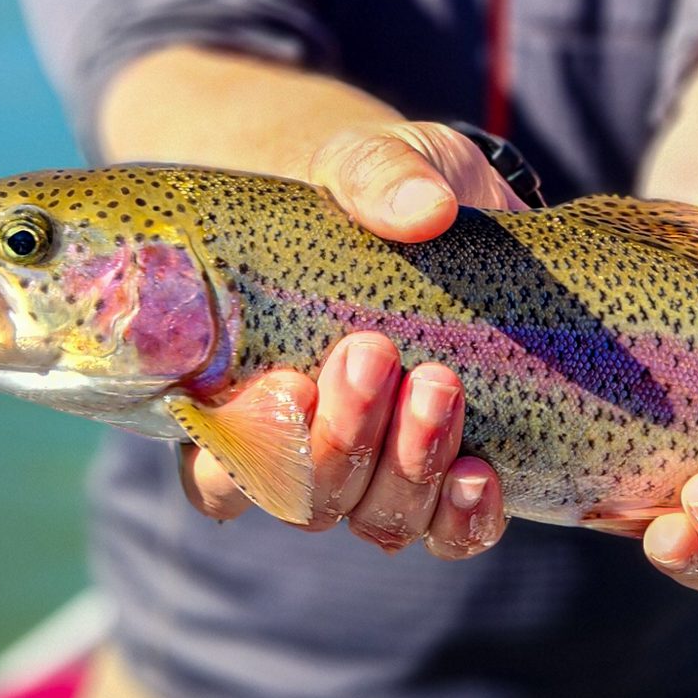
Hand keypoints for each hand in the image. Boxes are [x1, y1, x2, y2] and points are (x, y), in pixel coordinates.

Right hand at [178, 121, 511, 552]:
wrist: (457, 209)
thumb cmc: (376, 190)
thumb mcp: (365, 162)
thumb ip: (375, 174)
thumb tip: (424, 207)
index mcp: (242, 396)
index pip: (214, 471)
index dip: (245, 450)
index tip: (288, 384)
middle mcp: (309, 454)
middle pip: (305, 499)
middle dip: (340, 436)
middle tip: (371, 353)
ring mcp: (385, 475)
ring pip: (379, 521)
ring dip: (408, 466)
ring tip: (438, 385)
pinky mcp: (457, 474)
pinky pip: (454, 535)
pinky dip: (466, 516)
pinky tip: (482, 474)